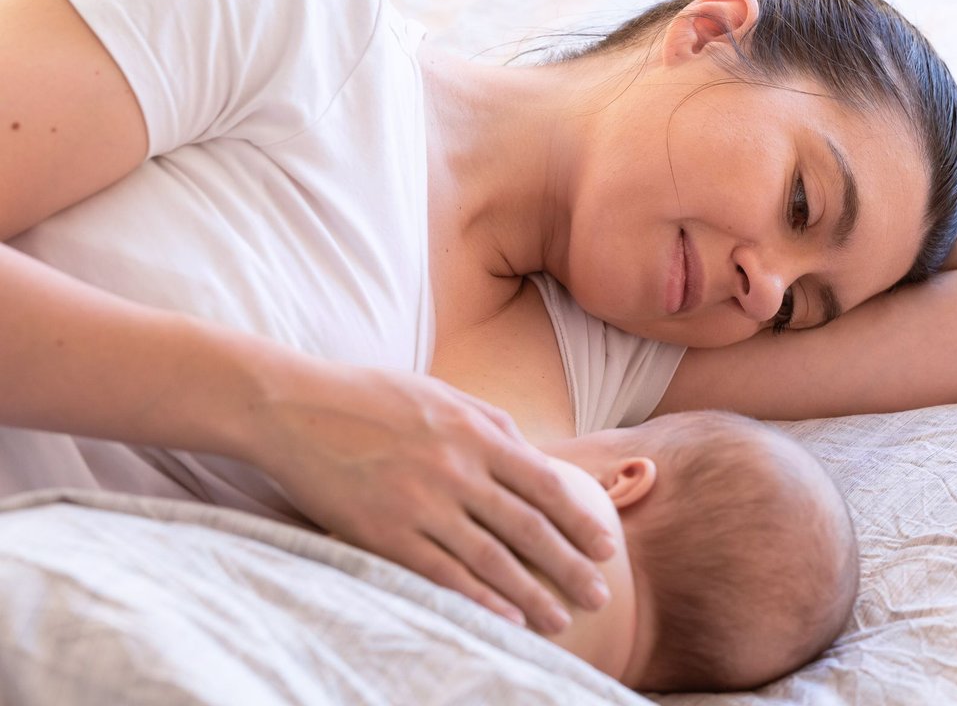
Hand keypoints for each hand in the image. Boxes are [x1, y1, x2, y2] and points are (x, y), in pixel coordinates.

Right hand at [242, 362, 614, 633]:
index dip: (579, 520)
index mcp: (475, 433)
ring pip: (491, 559)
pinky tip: (504, 619)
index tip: (605, 546)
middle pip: (528, 528)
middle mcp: (456, 470)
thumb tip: (534, 454)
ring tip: (559, 620)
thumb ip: (491, 423)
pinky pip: (442, 574)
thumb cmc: (370, 397)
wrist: (294, 408)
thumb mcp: (441, 393)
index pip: (544, 485)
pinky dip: (478, 599)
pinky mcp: (385, 533)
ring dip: (531, 594)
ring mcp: (421, 504)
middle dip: (570, 566)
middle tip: (598, 596)